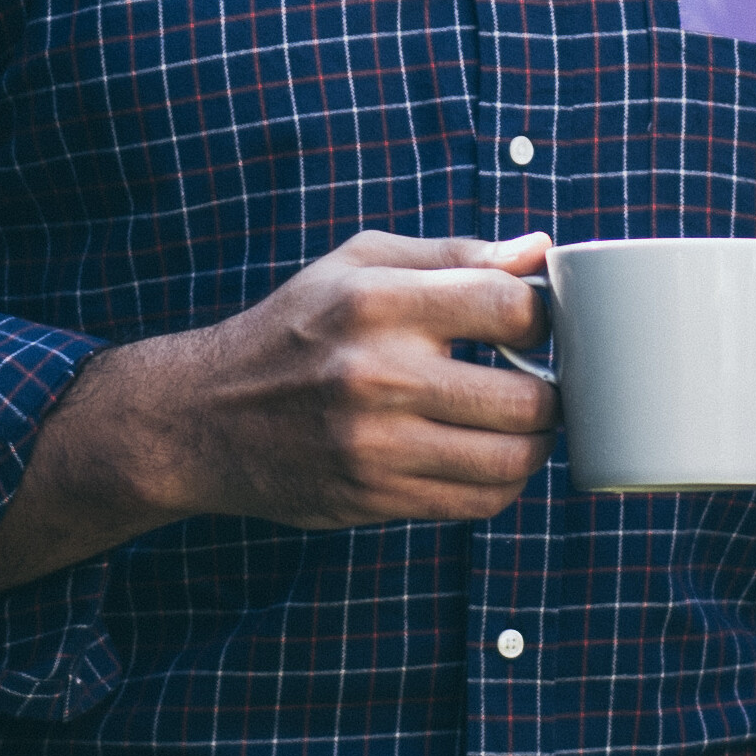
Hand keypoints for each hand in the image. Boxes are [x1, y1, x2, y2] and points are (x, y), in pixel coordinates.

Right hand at [98, 230, 555, 533]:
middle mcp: (376, 375)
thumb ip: (453, 255)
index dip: (541, 317)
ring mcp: (375, 446)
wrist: (204, 418)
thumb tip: (541, 252)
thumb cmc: (295, 328)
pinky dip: (501, 483)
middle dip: (551, 391)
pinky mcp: (374, 498)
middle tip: (538, 382)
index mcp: (376, 302)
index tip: (529, 326)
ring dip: (533, 443)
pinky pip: (478, 503)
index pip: (508, 306)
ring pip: (512, 460)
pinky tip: (485, 456)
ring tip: (519, 422)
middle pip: (528, 398)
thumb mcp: (358, 266)